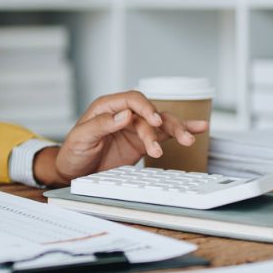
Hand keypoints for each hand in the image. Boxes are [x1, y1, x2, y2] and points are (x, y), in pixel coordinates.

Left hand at [31, 91, 209, 186]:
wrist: (74, 172)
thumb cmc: (73, 152)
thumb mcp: (81, 138)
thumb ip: (101, 124)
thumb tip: (125, 113)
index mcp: (107, 107)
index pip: (131, 100)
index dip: (144, 107)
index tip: (152, 120)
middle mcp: (123, 114)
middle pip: (149, 111)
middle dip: (162, 123)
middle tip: (173, 137)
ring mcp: (134, 128)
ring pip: (160, 123)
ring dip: (176, 130)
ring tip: (189, 140)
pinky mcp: (142, 141)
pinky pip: (163, 134)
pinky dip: (180, 132)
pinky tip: (198, 128)